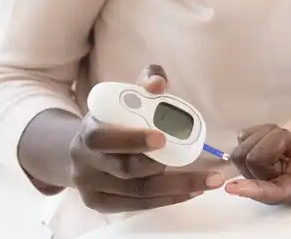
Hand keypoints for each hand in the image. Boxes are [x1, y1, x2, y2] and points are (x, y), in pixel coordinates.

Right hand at [68, 65, 224, 212]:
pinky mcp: (99, 204)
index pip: (104, 138)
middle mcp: (84, 161)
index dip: (132, 140)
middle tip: (194, 160)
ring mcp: (90, 186)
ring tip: (207, 180)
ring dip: (175, 187)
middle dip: (161, 167)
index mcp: (88, 130)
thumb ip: (144, 84)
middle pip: (124, 169)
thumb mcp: (126, 97)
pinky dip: (167, 199)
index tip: (162, 138)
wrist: (85, 149)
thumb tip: (158, 84)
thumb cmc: (115, 120)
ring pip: (137, 192)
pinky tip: (190, 191)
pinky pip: (137, 206)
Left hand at [225, 106, 290, 204]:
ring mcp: (270, 165)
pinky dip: (258, 130)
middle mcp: (283, 179)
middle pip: (253, 166)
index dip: (254, 191)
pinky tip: (277, 131)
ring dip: (264, 137)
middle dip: (270, 144)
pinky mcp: (261, 149)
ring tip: (288, 137)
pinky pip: (243, 138)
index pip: (274, 192)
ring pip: (244, 153)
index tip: (234, 187)